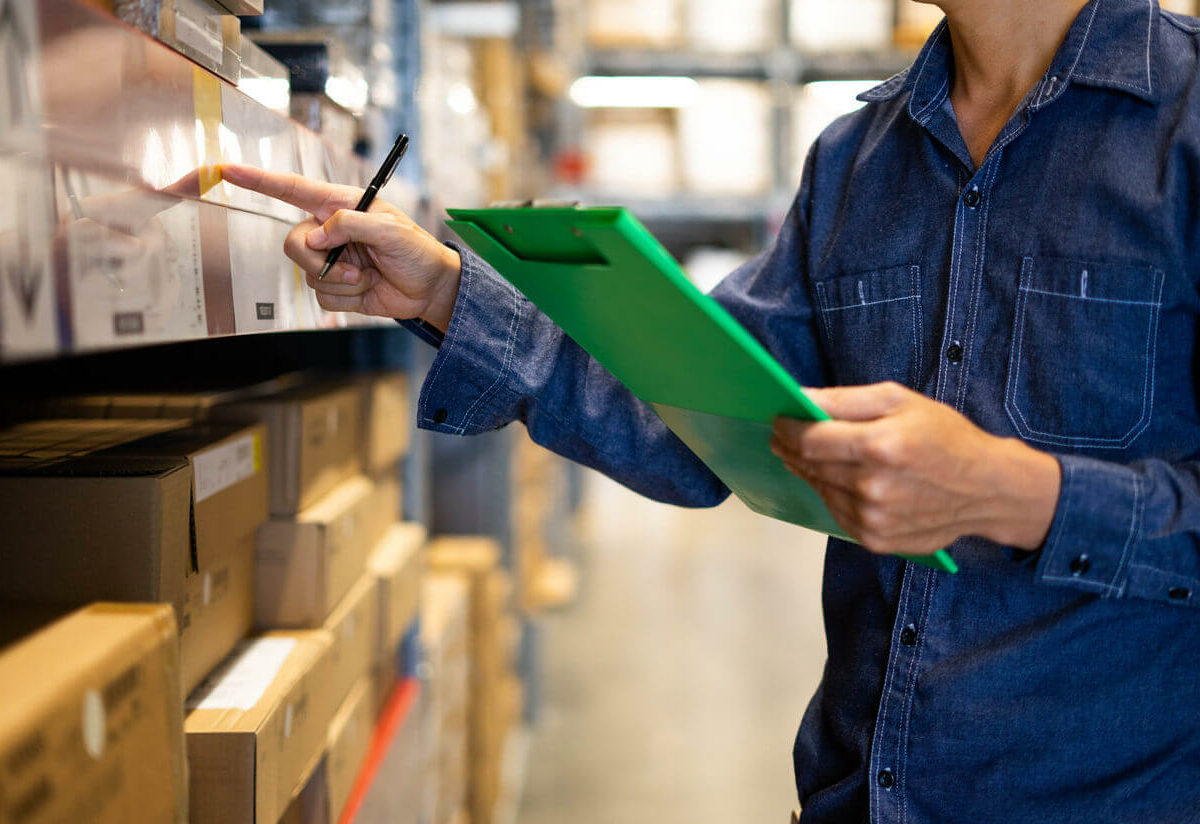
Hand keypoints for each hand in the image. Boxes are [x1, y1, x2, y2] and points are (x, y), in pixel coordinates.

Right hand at [219, 164, 461, 329]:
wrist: (429, 288)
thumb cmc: (417, 251)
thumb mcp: (391, 230)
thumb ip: (351, 224)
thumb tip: (316, 237)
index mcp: (339, 205)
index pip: (291, 190)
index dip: (258, 180)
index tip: (227, 169)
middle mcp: (329, 230)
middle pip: (293, 243)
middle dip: (319, 261)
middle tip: (353, 269)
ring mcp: (330, 260)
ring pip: (307, 274)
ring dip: (342, 281)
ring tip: (370, 276)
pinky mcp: (335, 287)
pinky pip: (321, 297)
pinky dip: (346, 298)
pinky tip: (368, 289)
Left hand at [770, 382, 1060, 555]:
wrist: (988, 490)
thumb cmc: (946, 437)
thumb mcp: (900, 400)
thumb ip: (845, 399)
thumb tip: (800, 398)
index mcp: (881, 446)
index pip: (810, 440)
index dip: (787, 428)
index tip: (778, 419)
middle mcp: (874, 487)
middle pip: (810, 466)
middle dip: (791, 448)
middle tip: (784, 436)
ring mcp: (874, 518)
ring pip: (820, 489)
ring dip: (810, 471)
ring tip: (813, 455)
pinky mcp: (876, 540)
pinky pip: (837, 513)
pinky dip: (832, 494)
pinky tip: (841, 479)